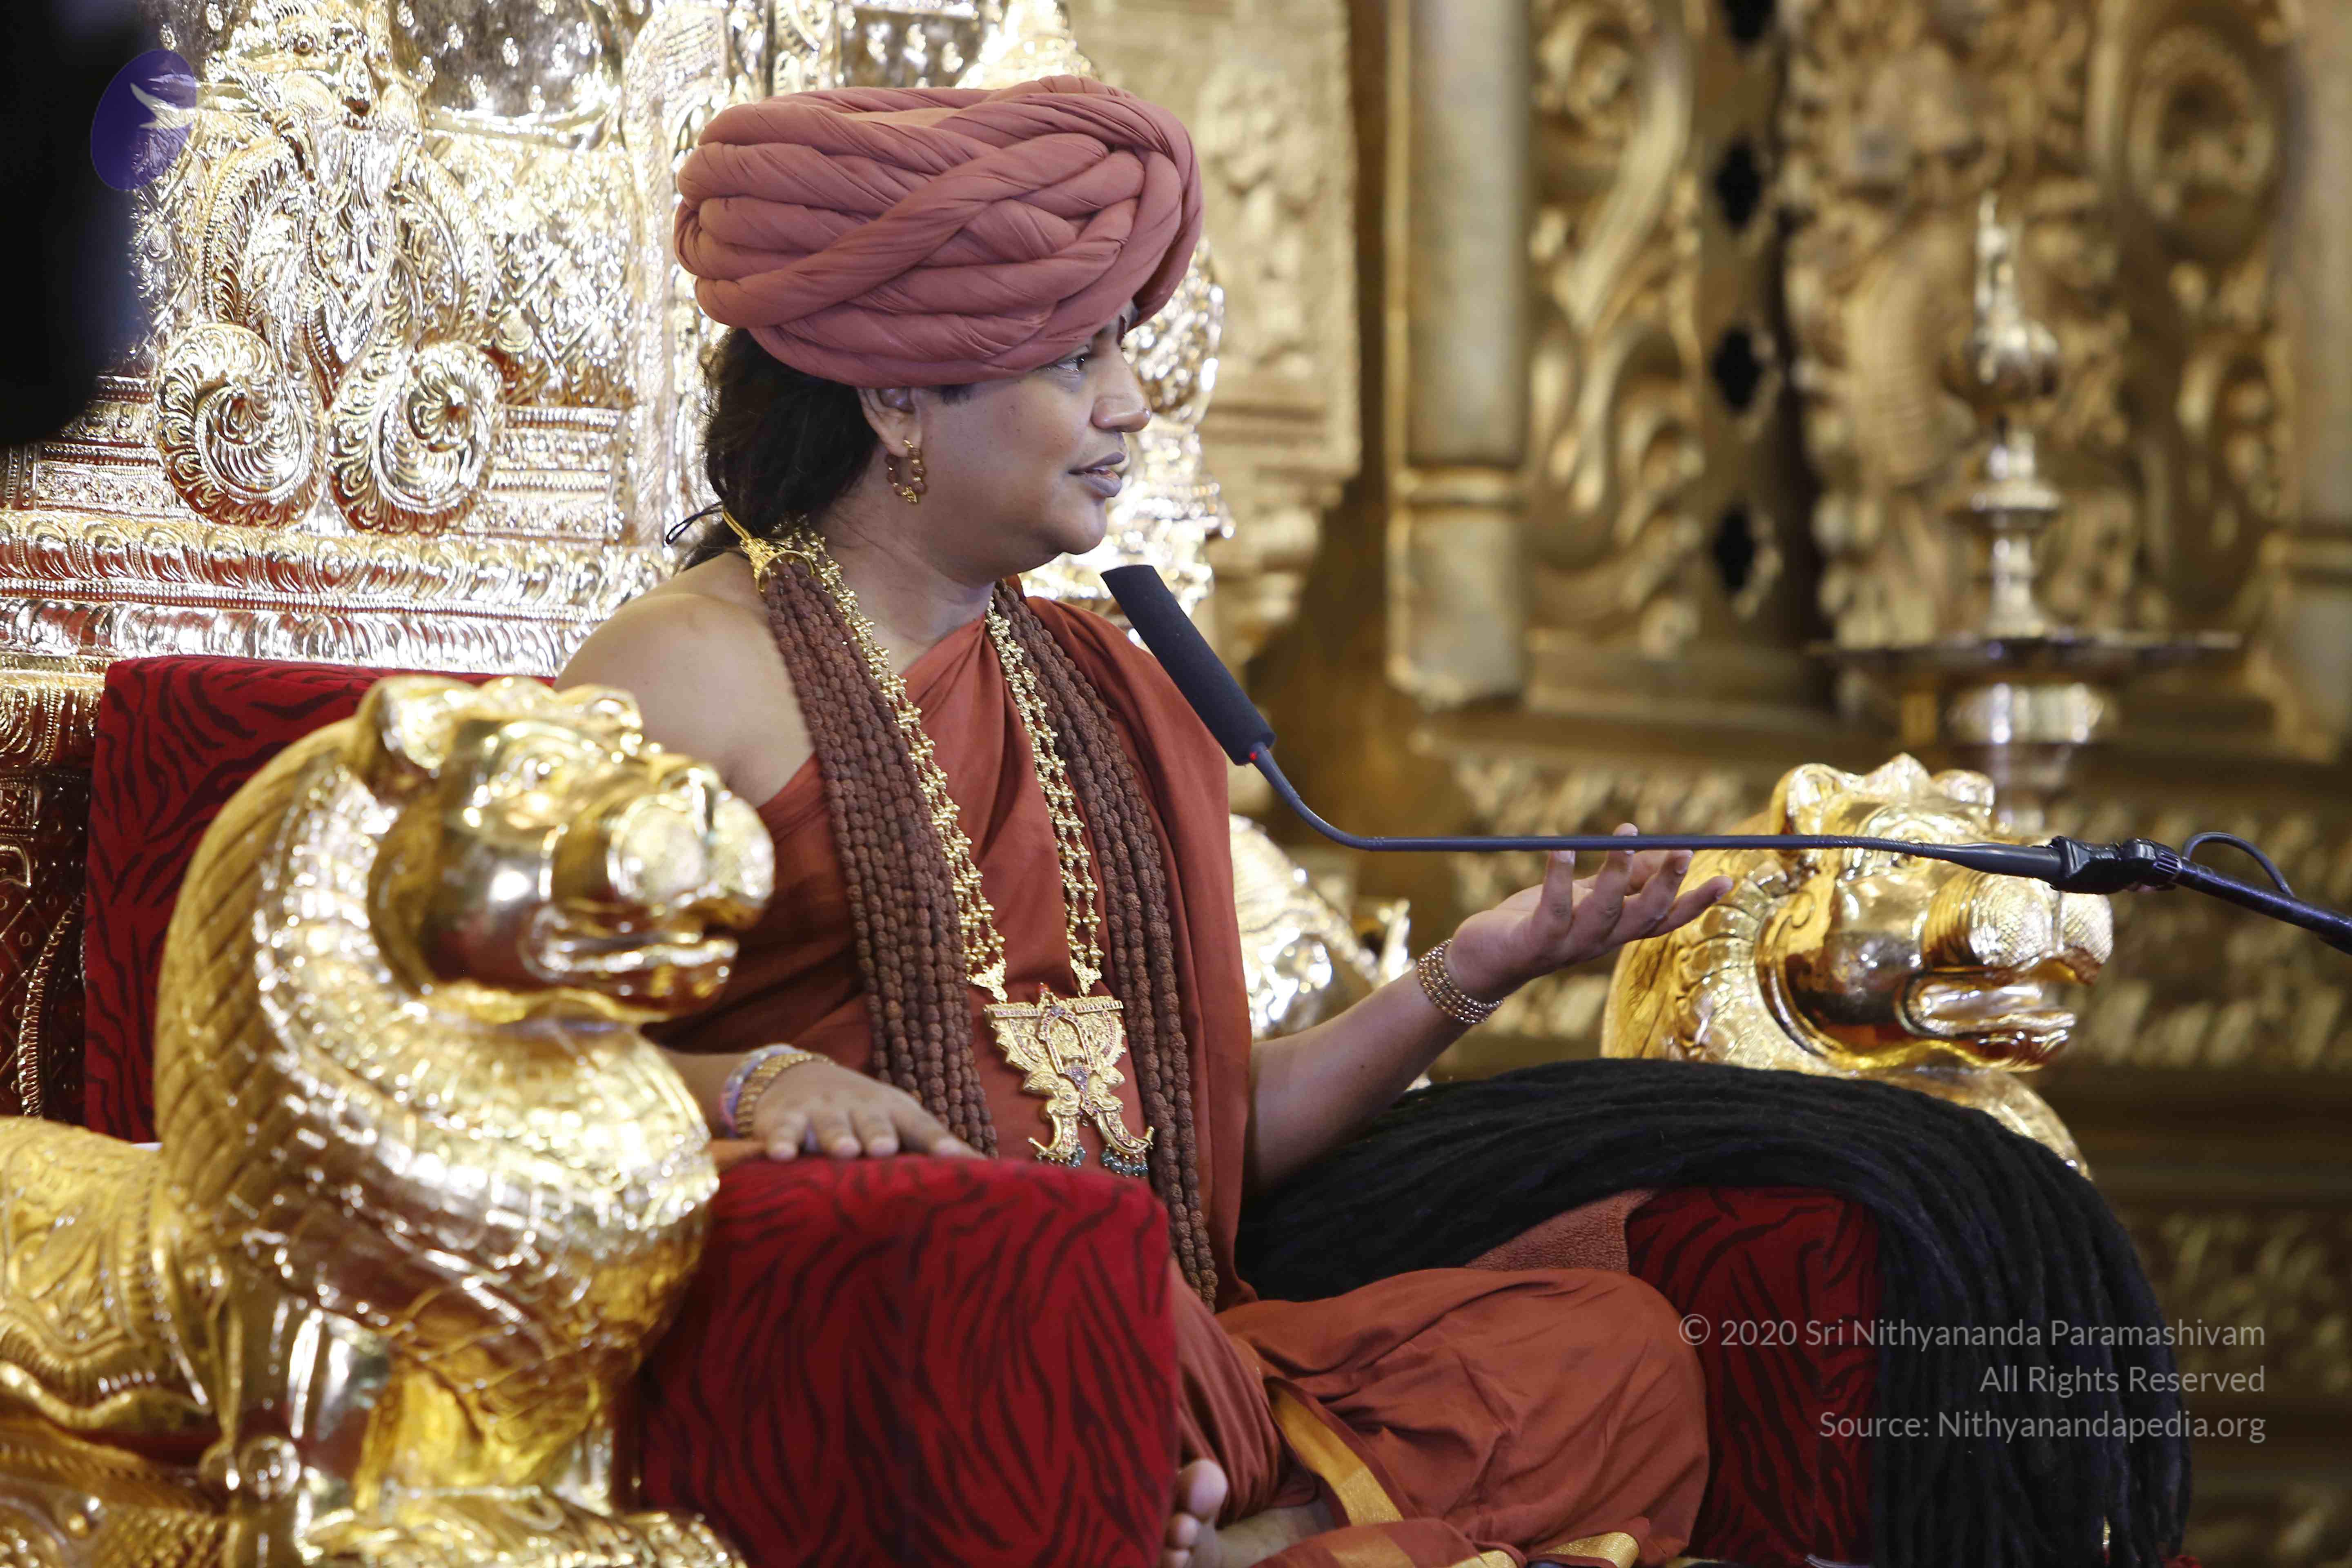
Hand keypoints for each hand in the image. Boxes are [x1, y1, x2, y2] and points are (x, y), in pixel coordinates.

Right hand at [749, 1057, 979, 1161]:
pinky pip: (783, 1130)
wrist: (799, 1077)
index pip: (921, 1125)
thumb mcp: (899, 1122)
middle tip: (885, 1149)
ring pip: (831, 1124)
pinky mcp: (785, 1118)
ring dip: (837, 1136)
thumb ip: (933, 1147)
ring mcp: (822, 1111)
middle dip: (880, 1134)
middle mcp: (861, 1107)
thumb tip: (993, 1174)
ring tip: (843, 1151)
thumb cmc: (864, 1114)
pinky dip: (779, 1141)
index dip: (939, 1142)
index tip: (959, 1160)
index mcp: (895, 1111)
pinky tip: (779, 1156)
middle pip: (874, 1120)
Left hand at [1443, 823, 1731, 999]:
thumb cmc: (1535, 923)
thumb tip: (1657, 851)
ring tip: (1625, 834)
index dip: (1696, 904)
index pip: (1664, 920)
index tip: (1727, 881)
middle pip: (1643, 916)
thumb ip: (1619, 880)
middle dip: (1666, 885)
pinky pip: (1552, 910)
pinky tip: (1563, 849)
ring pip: (1603, 912)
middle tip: (1683, 851)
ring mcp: (1568, 946)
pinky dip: (1559, 878)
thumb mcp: (1583, 897)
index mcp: (1614, 931)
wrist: (1482, 962)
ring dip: (1617, 873)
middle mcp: (1598, 943)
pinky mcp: (1534, 943)